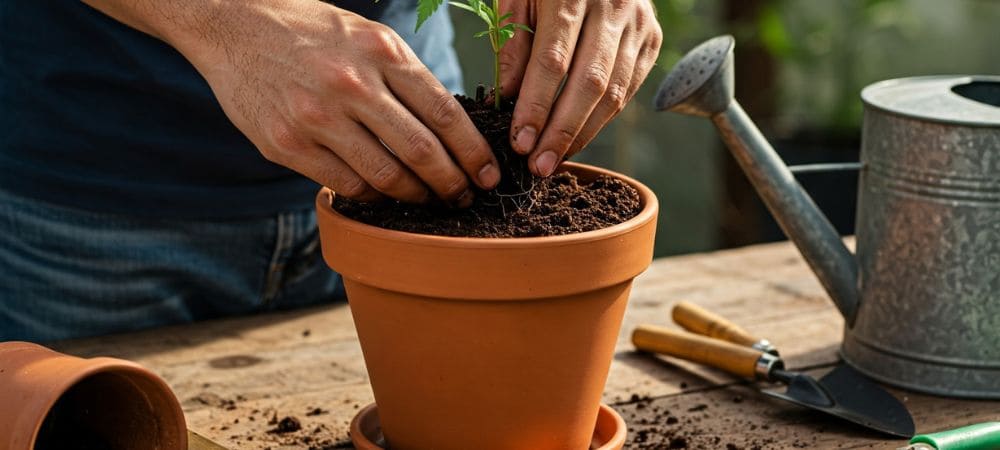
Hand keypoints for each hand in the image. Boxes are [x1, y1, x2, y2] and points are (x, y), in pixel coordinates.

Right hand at [164, 1, 499, 205]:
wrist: (232, 24)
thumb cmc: (309, 30)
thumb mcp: (366, 36)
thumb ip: (404, 77)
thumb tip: (448, 129)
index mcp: (382, 51)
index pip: (446, 113)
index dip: (474, 152)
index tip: (488, 173)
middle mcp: (353, 84)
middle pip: (422, 151)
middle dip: (452, 182)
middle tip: (464, 196)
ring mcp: (317, 117)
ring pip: (386, 176)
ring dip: (415, 196)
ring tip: (427, 199)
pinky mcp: (287, 144)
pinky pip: (346, 185)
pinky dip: (373, 197)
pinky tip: (384, 196)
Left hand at [498, 0, 661, 176]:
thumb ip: (512, 43)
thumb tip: (509, 97)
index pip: (553, 60)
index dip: (536, 105)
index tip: (519, 141)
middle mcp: (612, 6)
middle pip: (589, 82)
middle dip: (561, 131)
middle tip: (538, 165)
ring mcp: (638, 23)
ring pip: (613, 92)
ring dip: (583, 133)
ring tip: (555, 159)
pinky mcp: (652, 37)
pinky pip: (628, 88)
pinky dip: (603, 118)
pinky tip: (578, 136)